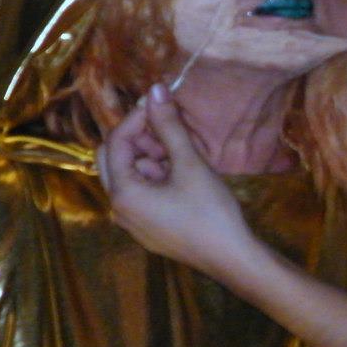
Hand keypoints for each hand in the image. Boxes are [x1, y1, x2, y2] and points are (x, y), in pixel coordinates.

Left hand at [96, 84, 251, 274]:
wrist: (231, 258)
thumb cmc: (209, 210)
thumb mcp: (190, 164)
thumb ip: (169, 126)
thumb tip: (155, 89)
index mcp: (123, 192)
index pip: (117, 142)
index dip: (137, 117)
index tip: (162, 102)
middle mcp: (119, 208)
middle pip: (115, 159)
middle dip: (139, 138)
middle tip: (170, 130)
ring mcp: (132, 222)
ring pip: (131, 176)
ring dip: (151, 158)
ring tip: (184, 155)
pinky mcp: (148, 228)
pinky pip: (142, 194)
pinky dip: (158, 177)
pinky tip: (185, 176)